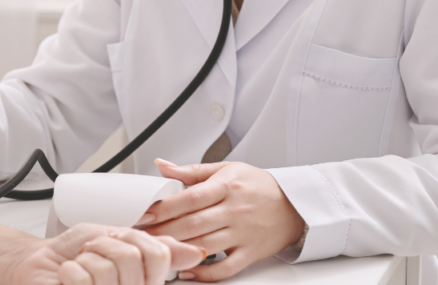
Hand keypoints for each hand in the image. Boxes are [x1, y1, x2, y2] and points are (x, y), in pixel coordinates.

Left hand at [9, 224, 205, 284]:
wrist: (39, 265)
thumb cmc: (74, 254)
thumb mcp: (116, 239)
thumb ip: (152, 245)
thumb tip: (195, 252)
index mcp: (143, 280)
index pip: (158, 255)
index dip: (133, 240)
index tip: (116, 241)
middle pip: (130, 258)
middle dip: (104, 246)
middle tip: (92, 254)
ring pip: (106, 269)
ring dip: (85, 259)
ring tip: (79, 267)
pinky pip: (80, 279)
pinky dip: (68, 270)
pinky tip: (67, 279)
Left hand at [137, 161, 305, 281]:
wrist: (295, 204)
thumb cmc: (258, 186)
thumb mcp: (226, 169)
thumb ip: (191, 171)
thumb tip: (161, 165)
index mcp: (226, 187)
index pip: (190, 198)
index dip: (165, 208)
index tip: (145, 214)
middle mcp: (234, 211)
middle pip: (193, 224)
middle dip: (163, 231)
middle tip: (141, 236)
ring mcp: (243, 234)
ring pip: (205, 245)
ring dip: (178, 250)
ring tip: (156, 251)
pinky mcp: (250, 253)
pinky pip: (226, 267)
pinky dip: (205, 273)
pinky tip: (187, 271)